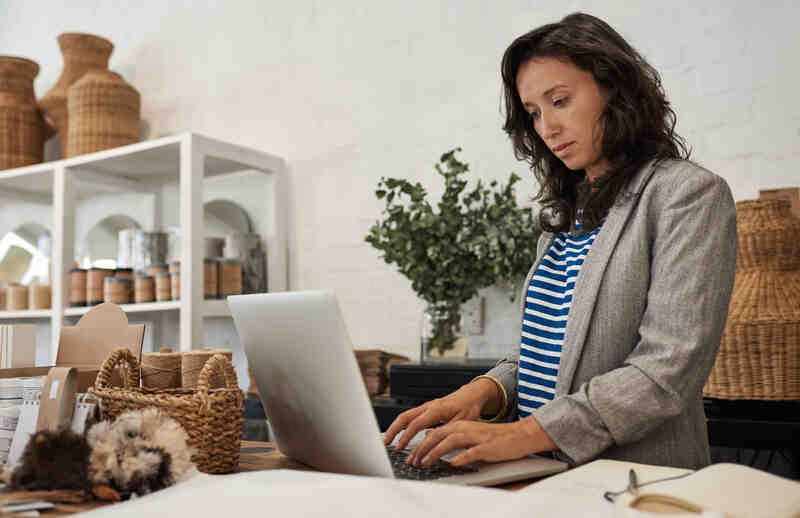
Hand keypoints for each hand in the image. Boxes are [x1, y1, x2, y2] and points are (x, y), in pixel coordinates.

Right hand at [383, 378, 499, 450]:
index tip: (400, 447)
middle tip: (386, 443)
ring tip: (389, 440)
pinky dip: (402, 425)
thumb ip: (447, 431)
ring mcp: (426, 406)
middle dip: (393, 430)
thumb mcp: (463, 422)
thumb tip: (433, 442)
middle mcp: (429, 406)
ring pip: (405, 415)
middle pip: (405, 416)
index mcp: (437, 409)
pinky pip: (410, 416)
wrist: (471, 395)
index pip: (416, 423)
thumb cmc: (469, 408)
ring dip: (395, 427)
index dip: (406, 436)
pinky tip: (399, 434)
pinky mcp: (426, 409)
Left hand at [407, 417, 556, 466]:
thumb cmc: (493, 437)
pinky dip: (461, 457)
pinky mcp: (487, 446)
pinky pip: (472, 452)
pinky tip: (453, 464)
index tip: (411, 456)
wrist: (518, 435)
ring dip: (435, 453)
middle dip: (422, 449)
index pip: (434, 433)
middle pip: (438, 436)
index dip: (420, 445)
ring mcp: (476, 437)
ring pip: (450, 442)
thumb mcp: (468, 433)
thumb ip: (450, 434)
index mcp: (459, 425)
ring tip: (425, 463)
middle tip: (413, 462)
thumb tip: (430, 436)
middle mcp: (465, 428)